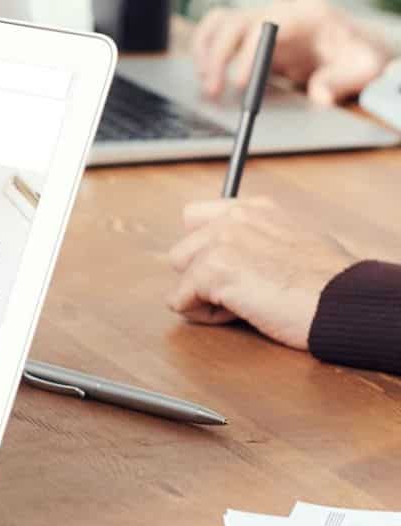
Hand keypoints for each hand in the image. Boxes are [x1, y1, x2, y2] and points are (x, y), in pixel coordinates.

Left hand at [166, 197, 357, 348]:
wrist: (344, 302)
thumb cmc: (329, 284)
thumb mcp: (296, 242)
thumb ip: (260, 240)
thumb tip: (236, 256)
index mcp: (254, 209)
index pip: (194, 217)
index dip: (203, 249)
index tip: (225, 269)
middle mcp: (234, 218)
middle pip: (182, 252)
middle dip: (204, 278)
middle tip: (244, 292)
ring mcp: (221, 242)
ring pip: (181, 277)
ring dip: (206, 297)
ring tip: (246, 303)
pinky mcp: (212, 270)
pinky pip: (180, 301)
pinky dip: (205, 316)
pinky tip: (241, 314)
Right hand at [190, 0, 392, 103]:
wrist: (354, 44)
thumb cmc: (358, 55)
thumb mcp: (363, 68)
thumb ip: (342, 80)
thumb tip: (319, 95)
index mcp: (308, 13)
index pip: (267, 25)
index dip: (248, 53)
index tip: (241, 84)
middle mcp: (280, 9)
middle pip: (235, 22)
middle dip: (218, 56)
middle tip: (212, 91)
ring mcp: (262, 16)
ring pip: (219, 22)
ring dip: (205, 51)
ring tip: (205, 84)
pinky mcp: (249, 30)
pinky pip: (217, 29)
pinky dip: (204, 49)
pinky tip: (205, 73)